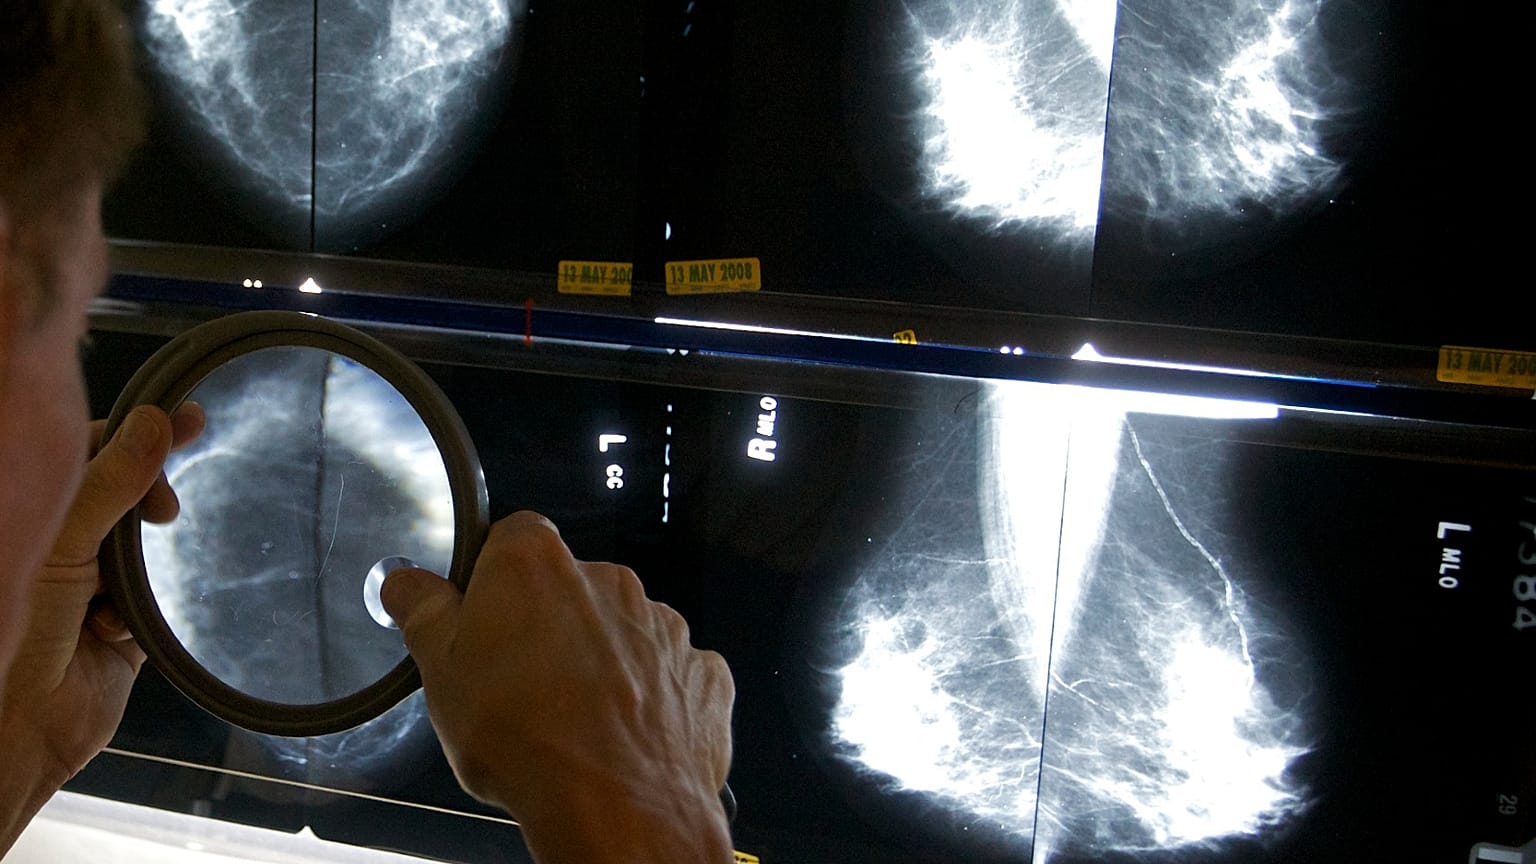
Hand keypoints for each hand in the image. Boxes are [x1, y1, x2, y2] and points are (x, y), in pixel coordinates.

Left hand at [0, 402, 202, 851]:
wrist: (19, 726)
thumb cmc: (14, 626)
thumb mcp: (61, 541)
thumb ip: (110, 480)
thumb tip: (154, 420)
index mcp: (32, 512)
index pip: (88, 450)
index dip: (135, 434)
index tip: (190, 421)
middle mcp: (58, 542)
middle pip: (122, 490)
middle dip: (149, 494)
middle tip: (171, 509)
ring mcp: (88, 584)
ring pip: (141, 545)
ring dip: (140, 560)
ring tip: (130, 575)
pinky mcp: (119, 628)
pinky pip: (152, 601)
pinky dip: (138, 612)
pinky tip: (113, 630)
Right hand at [381, 510, 734, 863]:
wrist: (616, 806)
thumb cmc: (526, 738)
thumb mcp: (440, 672)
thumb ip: (425, 612)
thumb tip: (407, 583)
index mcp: (536, 565)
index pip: (510, 540)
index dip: (491, 582)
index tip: (479, 621)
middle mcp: (608, 581)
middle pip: (568, 589)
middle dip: (547, 627)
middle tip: (518, 686)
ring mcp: (662, 626)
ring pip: (620, 633)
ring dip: (600, 664)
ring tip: (570, 722)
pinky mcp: (700, 672)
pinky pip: (668, 675)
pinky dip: (648, 699)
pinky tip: (621, 736)